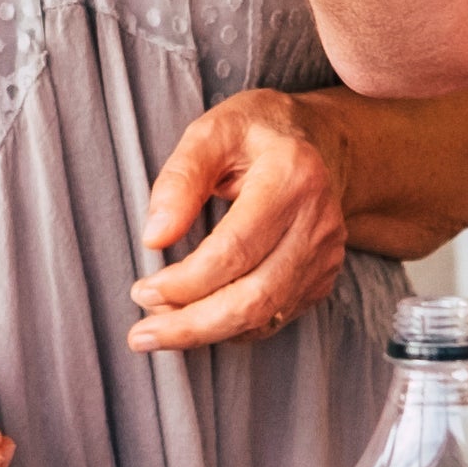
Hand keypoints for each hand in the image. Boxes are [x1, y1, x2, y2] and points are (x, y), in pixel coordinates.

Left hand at [132, 91, 353, 350]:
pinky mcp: (322, 276)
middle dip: (193, 325)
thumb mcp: (211, 132)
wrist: (316, 141)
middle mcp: (316, 222)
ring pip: (266, 316)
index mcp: (290, 177)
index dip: (185, 281)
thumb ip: (180, 179)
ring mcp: (325, 254)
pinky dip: (231, 328)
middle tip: (142, 334)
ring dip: (207, 332)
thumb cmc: (253, 133)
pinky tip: (197, 322)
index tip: (143, 290)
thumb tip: (154, 237)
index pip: (235, 250)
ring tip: (160, 330)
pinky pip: (275, 317)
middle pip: (255, 297)